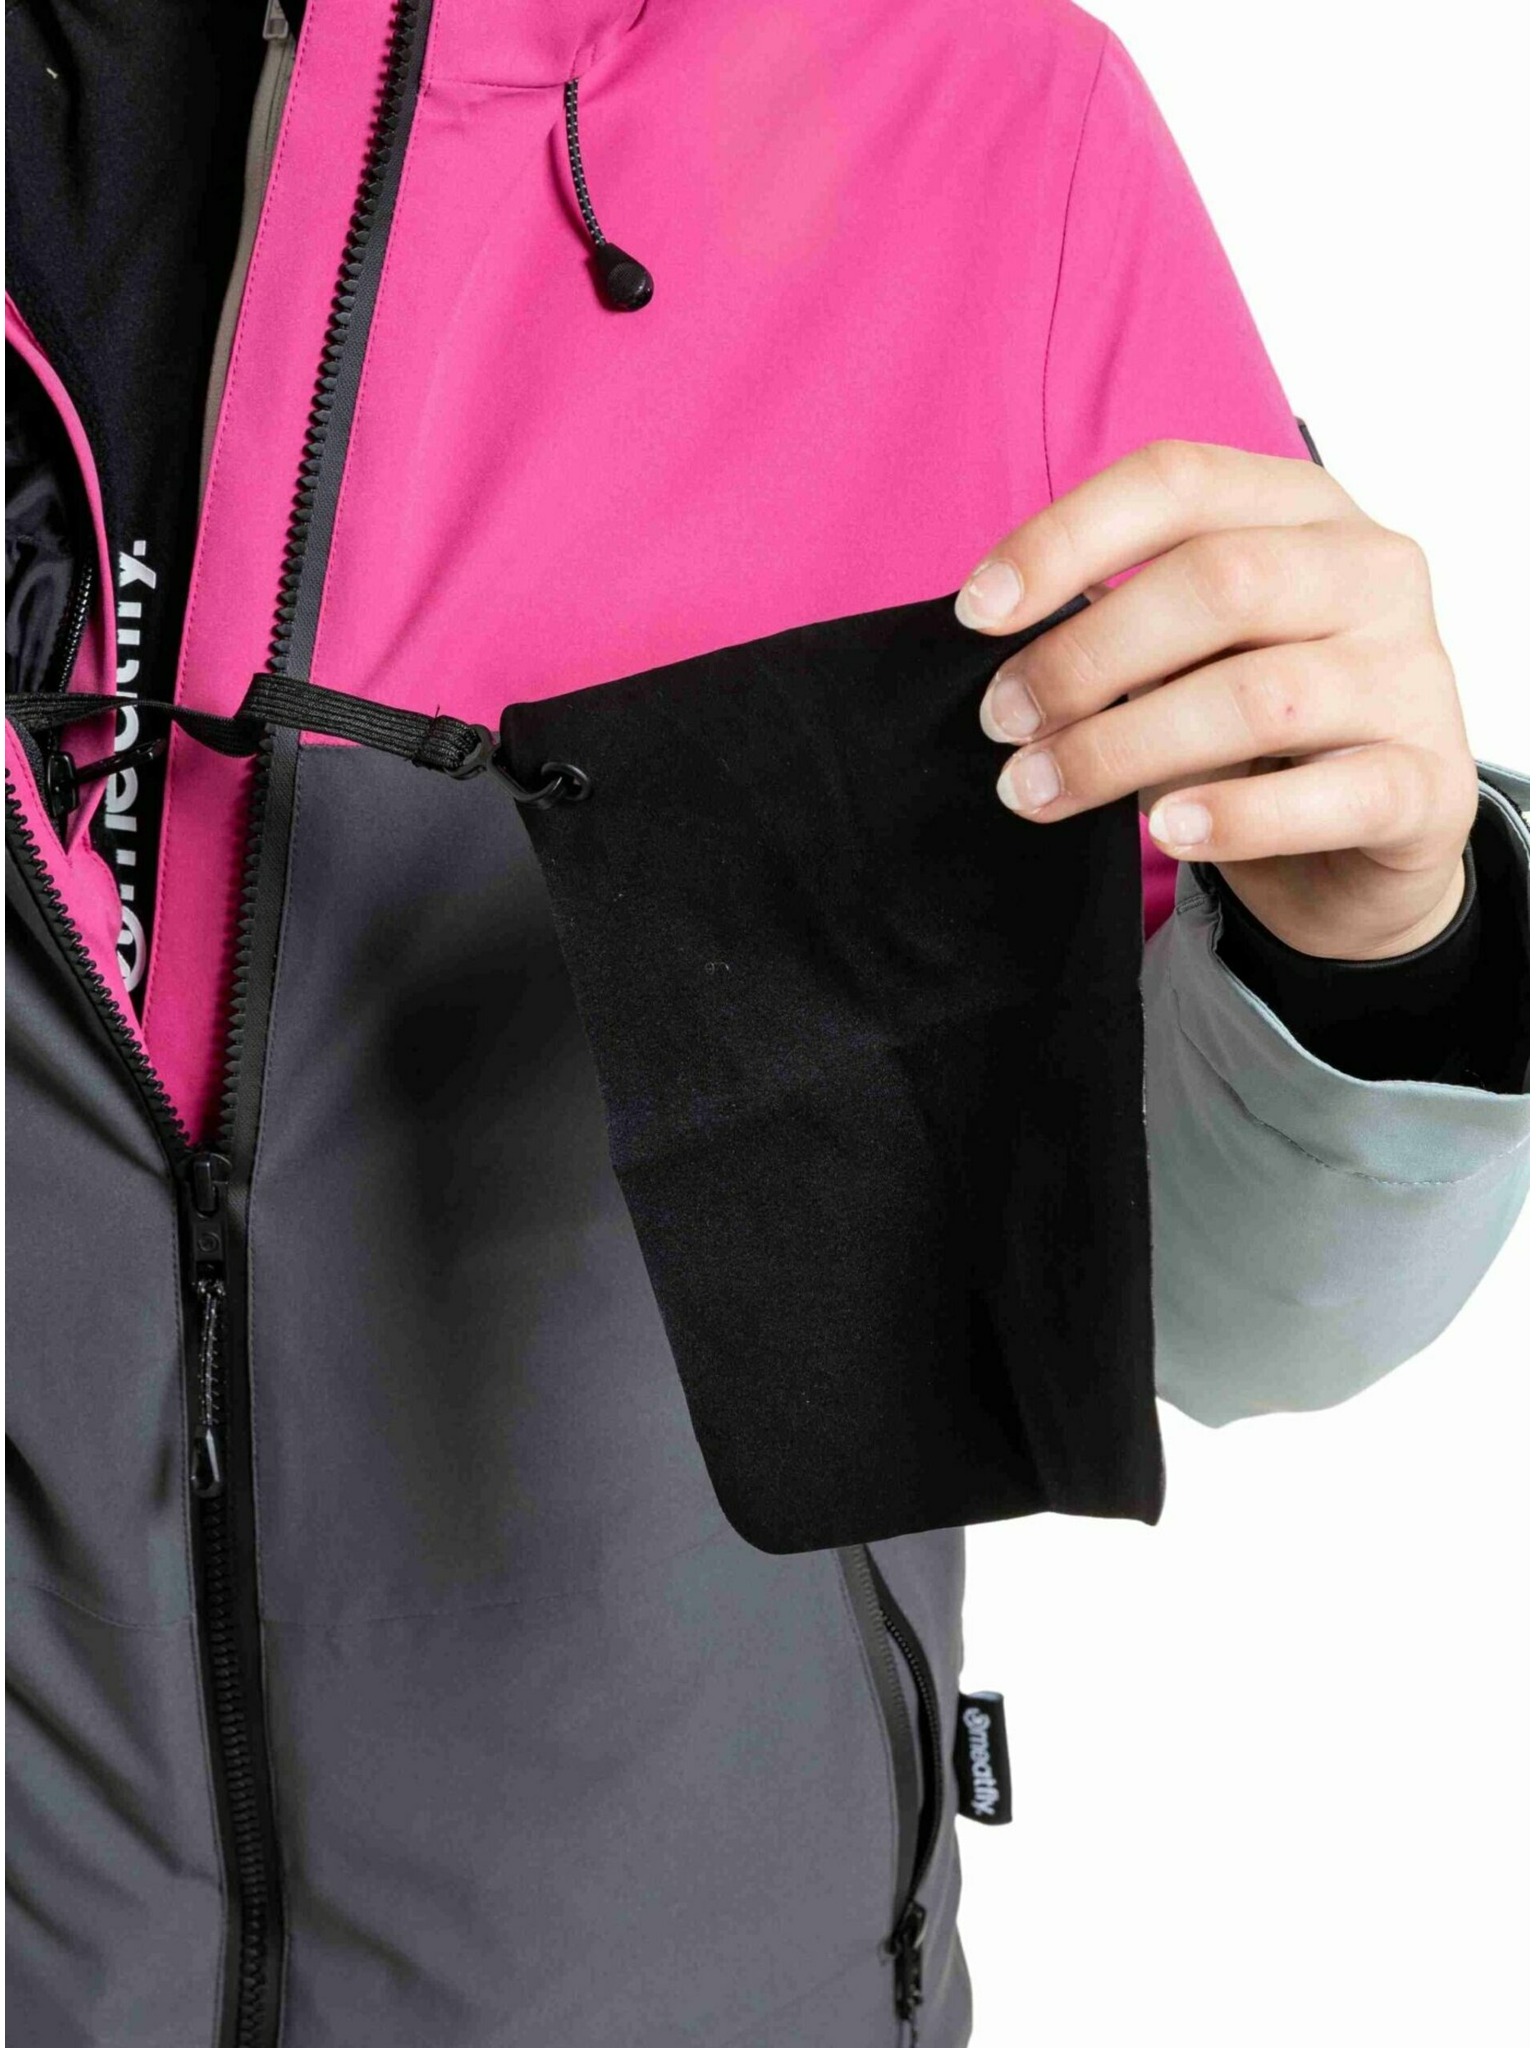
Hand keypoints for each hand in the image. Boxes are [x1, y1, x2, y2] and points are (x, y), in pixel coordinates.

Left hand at [957, 441, 1478, 958]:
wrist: (1370, 841)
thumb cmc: (1257, 729)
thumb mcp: (1189, 652)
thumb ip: (1122, 627)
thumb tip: (999, 637)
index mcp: (1302, 510)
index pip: (1177, 481)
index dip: (1064, 539)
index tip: (977, 613)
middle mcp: (1370, 571)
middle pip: (1216, 583)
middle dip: (1084, 656)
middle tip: (1002, 722)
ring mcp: (1410, 675)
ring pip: (1258, 696)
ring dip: (1123, 748)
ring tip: (1037, 788)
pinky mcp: (1430, 783)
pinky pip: (1331, 795)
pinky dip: (1237, 817)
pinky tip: (1166, 830)